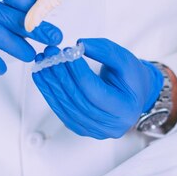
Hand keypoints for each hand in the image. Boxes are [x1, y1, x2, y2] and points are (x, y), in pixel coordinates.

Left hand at [32, 38, 162, 138]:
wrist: (134, 94)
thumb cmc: (131, 76)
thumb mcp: (124, 58)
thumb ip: (104, 50)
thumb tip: (79, 44)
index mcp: (125, 109)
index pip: (96, 92)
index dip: (79, 72)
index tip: (67, 52)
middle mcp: (111, 126)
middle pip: (79, 100)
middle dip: (61, 76)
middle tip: (49, 54)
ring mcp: (95, 131)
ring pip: (67, 107)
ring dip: (50, 84)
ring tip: (42, 62)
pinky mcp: (82, 129)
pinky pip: (62, 111)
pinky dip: (50, 93)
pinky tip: (42, 77)